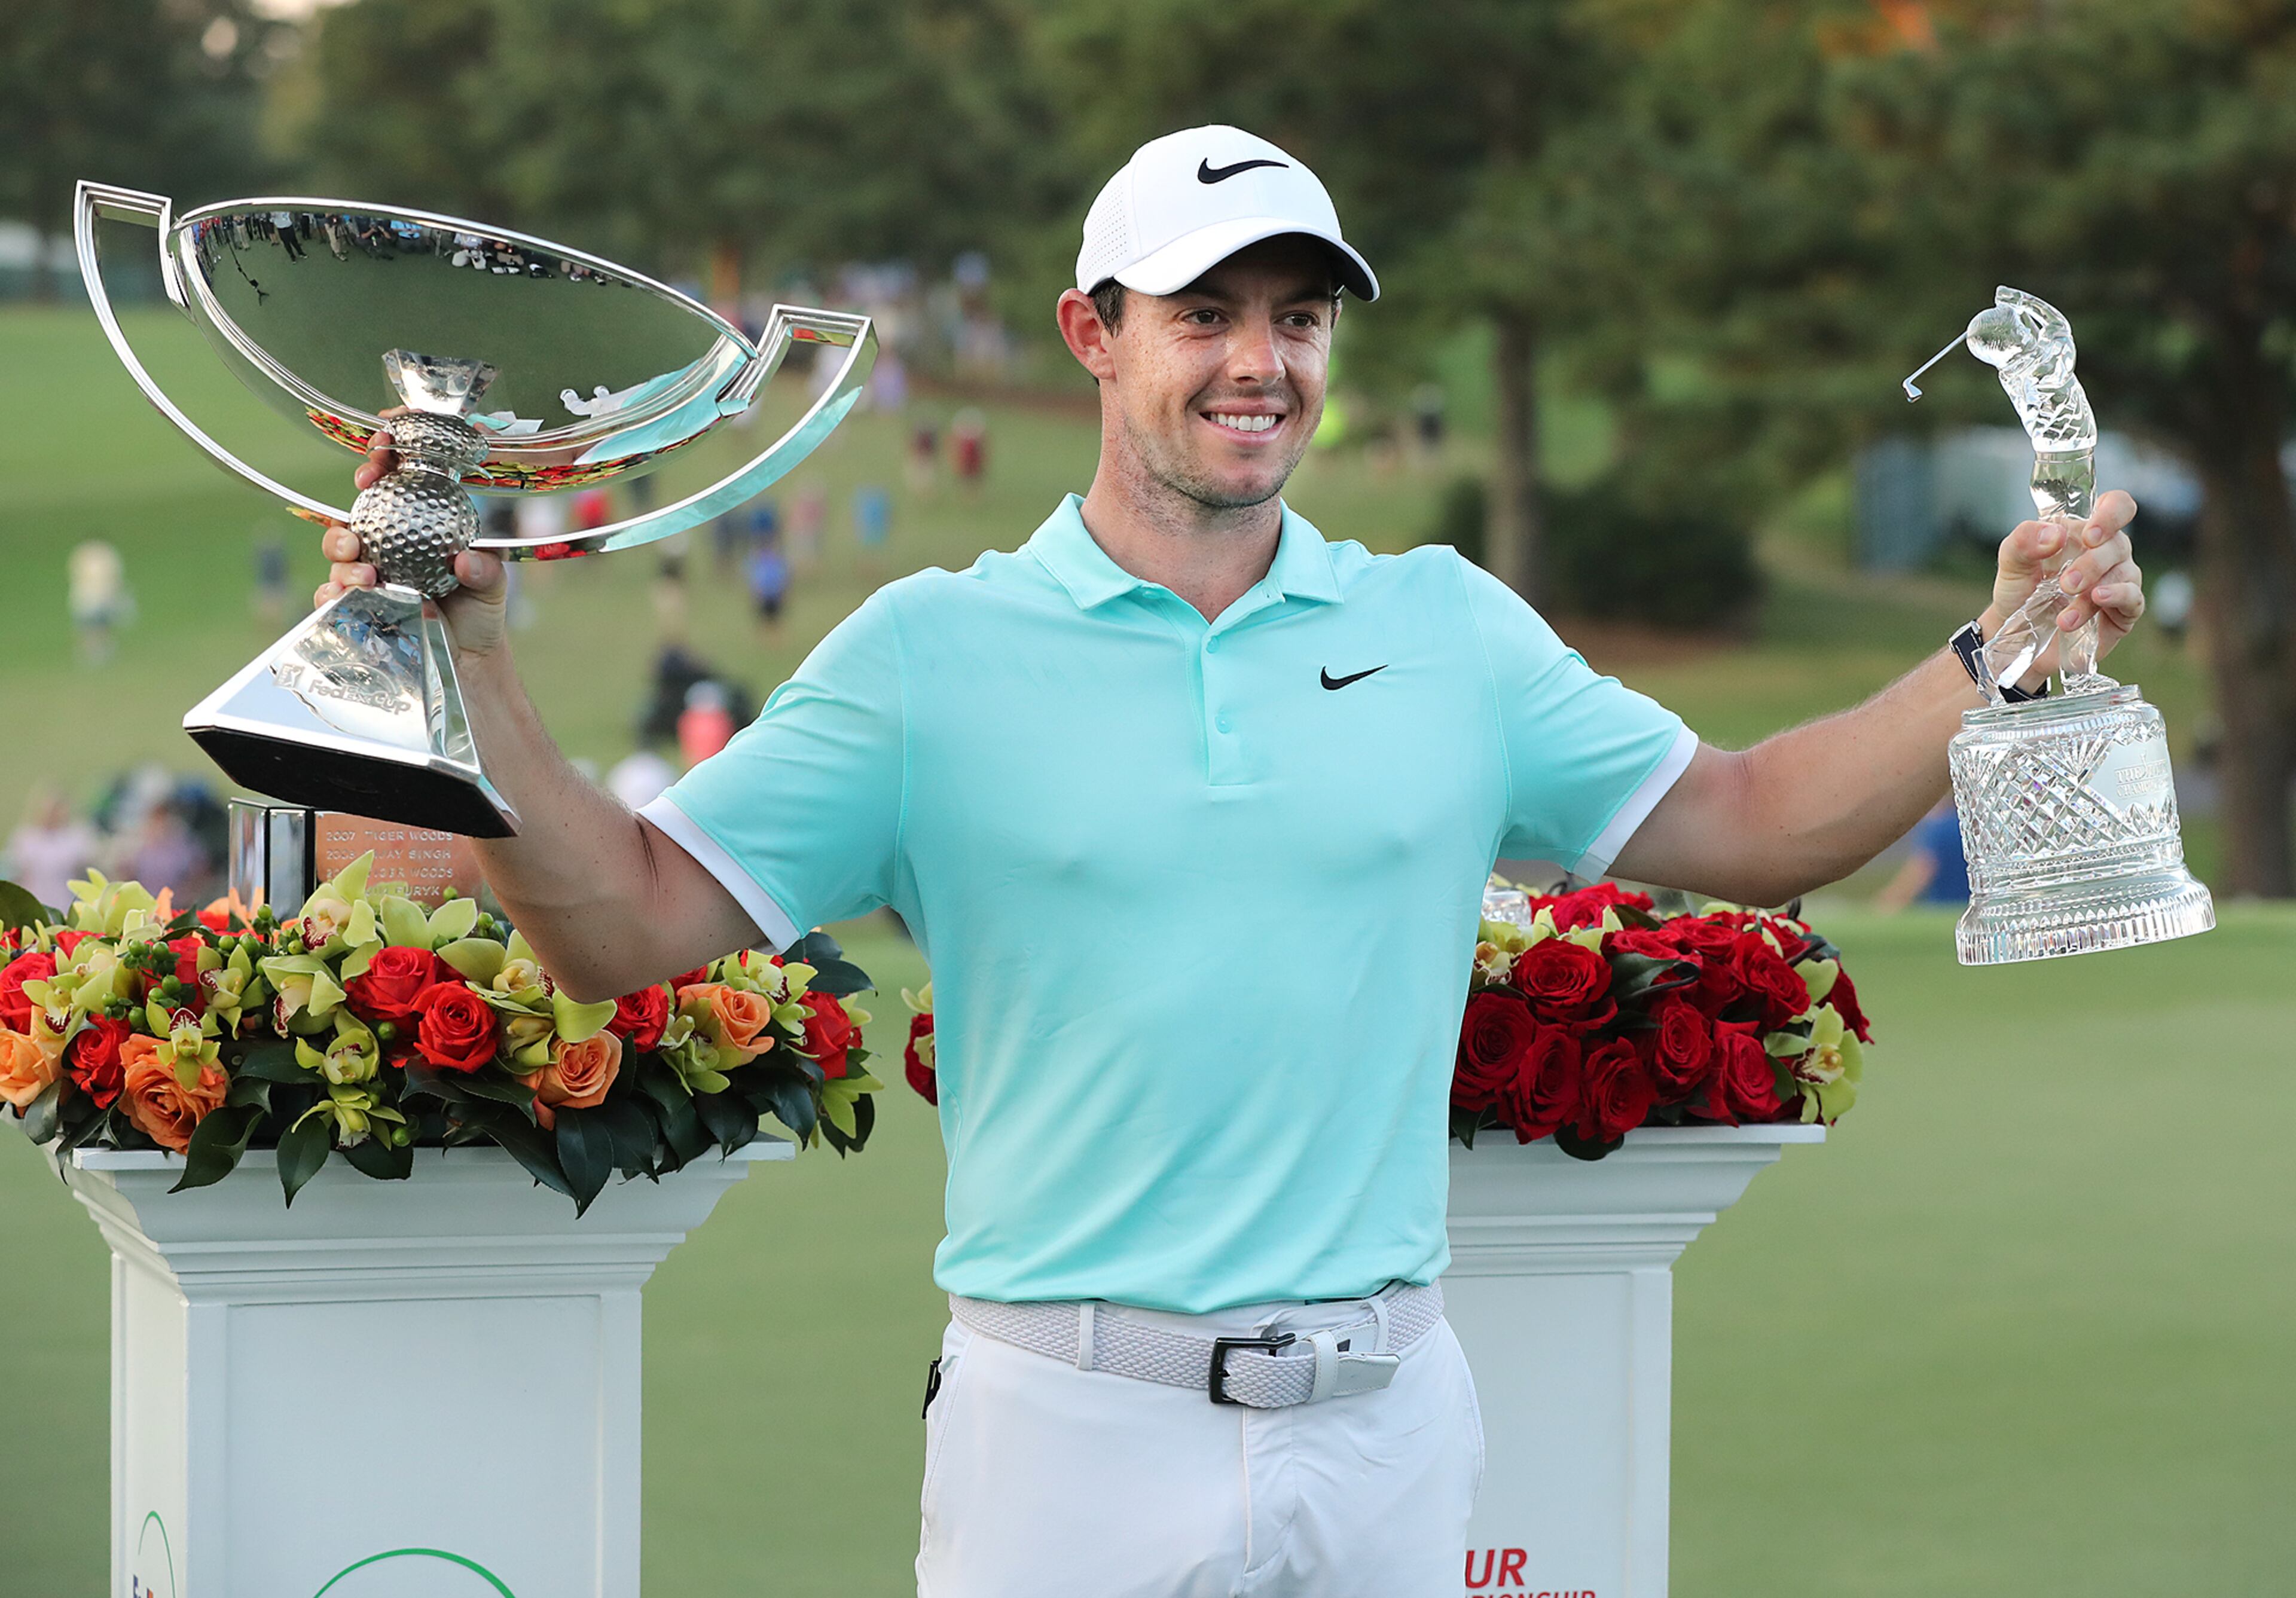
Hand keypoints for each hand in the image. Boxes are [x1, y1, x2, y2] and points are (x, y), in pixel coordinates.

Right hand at [313, 427, 510, 658]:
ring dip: (342, 546)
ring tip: (365, 567)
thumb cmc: (478, 610)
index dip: (387, 455)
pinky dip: (332, 592)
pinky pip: (331, 594)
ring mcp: (367, 573)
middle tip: (368, 481)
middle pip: (362, 504)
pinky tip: (344, 595)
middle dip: (360, 487)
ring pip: (339, 549)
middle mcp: (387, 543)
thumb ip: (486, 567)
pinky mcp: (354, 606)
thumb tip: (466, 561)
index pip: (397, 479)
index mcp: (417, 524)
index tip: (386, 441)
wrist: (469, 658)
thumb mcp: (492, 583)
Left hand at [1981, 488, 2142, 678]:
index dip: (2112, 513)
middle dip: (2091, 563)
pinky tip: (2097, 601)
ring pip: (2124, 572)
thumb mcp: (2010, 564)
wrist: (2016, 638)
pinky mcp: (2123, 610)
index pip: (2115, 506)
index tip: (2089, 535)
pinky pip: (2133, 597)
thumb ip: (2023, 541)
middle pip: (2118, 543)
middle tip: (2066, 584)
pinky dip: (2116, 597)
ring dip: (2093, 589)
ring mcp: (2118, 581)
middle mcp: (2106, 553)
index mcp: (2083, 533)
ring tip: (2065, 613)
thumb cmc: (2019, 595)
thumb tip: (2055, 533)